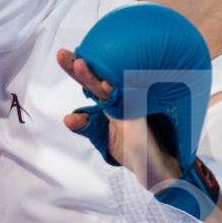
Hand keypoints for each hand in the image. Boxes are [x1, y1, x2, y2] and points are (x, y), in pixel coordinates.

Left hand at [58, 48, 182, 191]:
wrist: (159, 168)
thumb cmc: (133, 149)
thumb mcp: (104, 138)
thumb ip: (88, 127)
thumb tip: (68, 118)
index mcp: (112, 101)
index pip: (91, 82)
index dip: (76, 70)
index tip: (61, 54)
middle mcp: (123, 99)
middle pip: (101, 80)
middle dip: (82, 68)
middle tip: (66, 55)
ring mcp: (135, 107)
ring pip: (115, 89)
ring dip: (97, 78)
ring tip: (81, 65)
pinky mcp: (142, 121)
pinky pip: (131, 106)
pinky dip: (121, 97)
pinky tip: (108, 86)